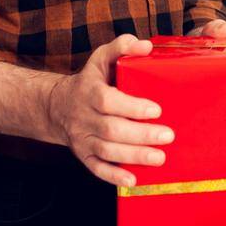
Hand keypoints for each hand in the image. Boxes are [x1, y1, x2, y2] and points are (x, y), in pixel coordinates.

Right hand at [46, 34, 172, 187]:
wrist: (58, 106)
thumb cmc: (91, 81)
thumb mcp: (102, 59)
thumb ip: (122, 47)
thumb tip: (146, 46)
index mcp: (89, 92)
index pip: (107, 100)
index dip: (131, 106)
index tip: (156, 110)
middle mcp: (84, 117)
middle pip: (111, 129)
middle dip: (140, 135)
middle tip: (168, 136)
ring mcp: (82, 138)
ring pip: (106, 150)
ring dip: (133, 156)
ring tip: (159, 158)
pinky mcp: (84, 154)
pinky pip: (96, 168)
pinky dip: (114, 176)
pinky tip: (133, 180)